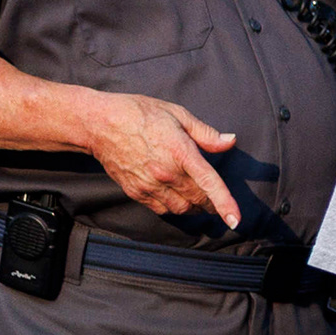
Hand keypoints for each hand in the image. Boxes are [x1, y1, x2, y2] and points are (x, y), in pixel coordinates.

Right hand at [86, 90, 242, 225]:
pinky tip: (177, 198)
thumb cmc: (139, 113)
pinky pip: (162, 209)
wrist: (99, 124)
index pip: (209, 184)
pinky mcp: (136, 192)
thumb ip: (205, 133)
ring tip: (199, 200)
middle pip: (198, 200)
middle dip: (212, 204)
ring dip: (194, 207)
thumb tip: (230, 142)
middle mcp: (166, 173)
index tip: (236, 221)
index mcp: (180, 153)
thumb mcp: (177, 114)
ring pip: (181, 209)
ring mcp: (149, 185)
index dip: (226, 204)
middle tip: (217, 201)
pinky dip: (174, 208)